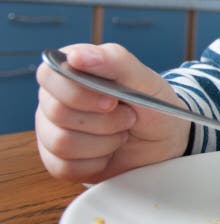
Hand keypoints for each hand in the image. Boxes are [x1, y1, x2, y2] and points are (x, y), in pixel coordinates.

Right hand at [35, 43, 189, 182]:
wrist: (165, 140)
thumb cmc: (152, 105)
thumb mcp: (144, 79)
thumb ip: (114, 60)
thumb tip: (77, 56)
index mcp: (70, 72)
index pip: (50, 76)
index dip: (80, 92)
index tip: (112, 100)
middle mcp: (54, 100)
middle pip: (57, 112)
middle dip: (104, 120)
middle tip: (128, 117)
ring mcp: (51, 131)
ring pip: (61, 142)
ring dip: (104, 142)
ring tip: (121, 133)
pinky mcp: (57, 161)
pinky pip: (65, 167)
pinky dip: (97, 162)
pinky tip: (110, 152)